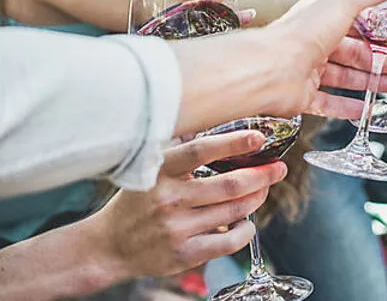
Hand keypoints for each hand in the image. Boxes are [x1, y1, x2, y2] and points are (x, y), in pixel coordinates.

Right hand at [87, 131, 284, 281]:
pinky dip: (246, 229)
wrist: (109, 246)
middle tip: (277, 169)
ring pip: (235, 210)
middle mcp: (168, 199)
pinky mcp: (184, 254)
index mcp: (159, 172)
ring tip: (262, 190)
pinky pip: (230, 241)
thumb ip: (181, 153)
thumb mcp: (150, 171)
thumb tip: (224, 133)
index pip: (200, 151)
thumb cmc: (138, 202)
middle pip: (230, 184)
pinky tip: (246, 221)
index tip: (258, 138)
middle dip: (263, 175)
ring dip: (257, 198)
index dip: (233, 143)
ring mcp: (176, 228)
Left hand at [259, 0, 386, 117]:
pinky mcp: (301, 96)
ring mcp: (308, 70)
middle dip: (385, 59)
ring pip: (347, 76)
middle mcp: (316, 41)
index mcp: (325, 16)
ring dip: (373, 81)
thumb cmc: (302, 32)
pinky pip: (328, 103)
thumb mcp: (348, 0)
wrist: (267, 70)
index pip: (361, 19)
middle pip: (358, 51)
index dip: (386, 24)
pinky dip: (347, 107)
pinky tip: (366, 110)